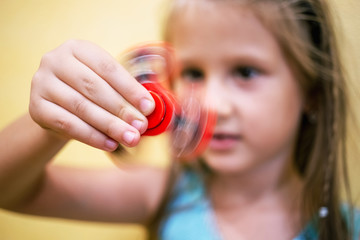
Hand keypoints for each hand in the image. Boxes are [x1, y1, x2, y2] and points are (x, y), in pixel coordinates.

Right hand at [29, 40, 154, 150]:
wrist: (57, 106)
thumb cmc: (88, 91)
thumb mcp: (104, 83)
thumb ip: (124, 92)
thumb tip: (150, 109)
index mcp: (77, 48)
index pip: (107, 68)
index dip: (130, 88)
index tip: (149, 107)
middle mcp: (55, 61)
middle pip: (94, 87)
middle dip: (122, 109)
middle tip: (141, 126)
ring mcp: (42, 83)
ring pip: (82, 107)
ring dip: (110, 125)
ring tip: (130, 138)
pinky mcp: (36, 107)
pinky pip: (68, 124)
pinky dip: (92, 136)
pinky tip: (110, 144)